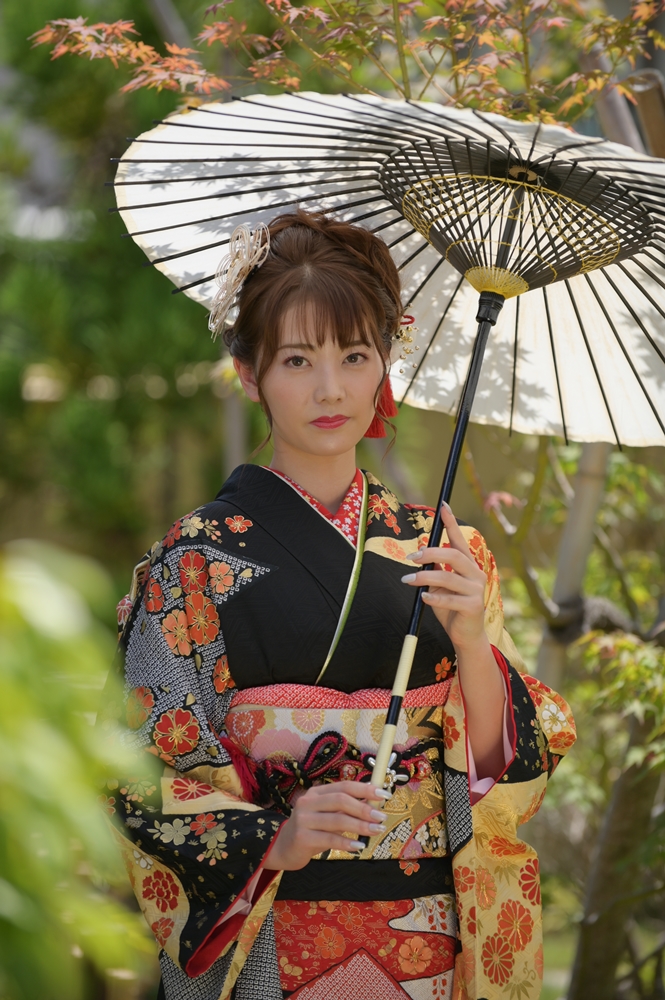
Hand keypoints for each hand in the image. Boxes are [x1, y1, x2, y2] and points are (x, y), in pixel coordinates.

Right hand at [263, 781, 388, 870]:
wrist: (284, 848)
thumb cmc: (312, 830)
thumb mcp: (328, 816)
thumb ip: (346, 809)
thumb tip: (374, 803)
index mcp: (316, 792)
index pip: (344, 786)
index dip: (365, 789)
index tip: (384, 794)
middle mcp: (308, 802)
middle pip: (341, 800)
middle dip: (364, 808)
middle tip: (381, 817)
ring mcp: (303, 819)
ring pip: (337, 819)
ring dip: (361, 825)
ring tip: (377, 830)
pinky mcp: (302, 837)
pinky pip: (330, 839)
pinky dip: (347, 842)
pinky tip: (359, 846)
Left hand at [401, 502, 486, 653]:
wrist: (466, 635)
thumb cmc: (451, 607)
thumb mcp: (441, 585)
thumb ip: (436, 570)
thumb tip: (420, 555)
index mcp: (468, 566)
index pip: (460, 540)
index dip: (451, 522)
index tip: (443, 506)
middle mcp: (475, 574)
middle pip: (454, 555)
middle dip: (431, 553)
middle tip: (411, 557)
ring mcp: (476, 590)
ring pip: (448, 577)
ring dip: (424, 576)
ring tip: (407, 579)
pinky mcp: (473, 607)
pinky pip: (450, 599)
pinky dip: (434, 597)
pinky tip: (423, 597)